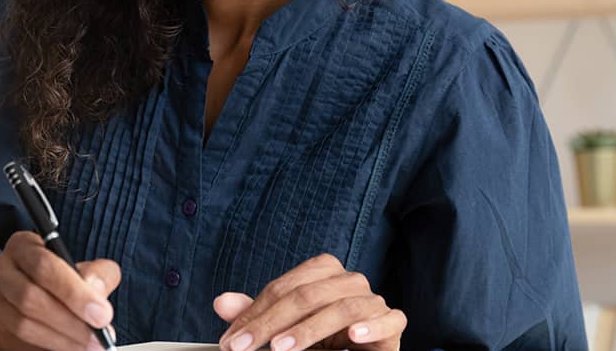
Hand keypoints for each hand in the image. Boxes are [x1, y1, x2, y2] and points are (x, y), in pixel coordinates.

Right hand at [0, 231, 119, 350]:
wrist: (22, 296)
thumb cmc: (57, 279)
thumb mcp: (82, 267)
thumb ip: (97, 274)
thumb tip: (96, 289)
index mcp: (23, 247)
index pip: (44, 266)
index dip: (74, 292)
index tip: (102, 313)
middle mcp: (1, 271)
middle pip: (30, 297)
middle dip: (70, 321)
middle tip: (99, 336)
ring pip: (23, 325)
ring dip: (61, 340)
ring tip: (88, 346)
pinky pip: (19, 343)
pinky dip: (48, 348)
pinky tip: (70, 348)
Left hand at [214, 254, 404, 350]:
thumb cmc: (322, 338)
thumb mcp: (286, 328)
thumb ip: (258, 315)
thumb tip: (221, 303)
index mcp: (322, 271)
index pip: (283, 288)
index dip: (254, 314)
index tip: (232, 341)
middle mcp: (349, 280)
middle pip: (307, 294)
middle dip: (272, 323)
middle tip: (248, 348)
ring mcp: (373, 300)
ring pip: (342, 307)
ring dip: (309, 329)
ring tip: (283, 349)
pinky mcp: (393, 323)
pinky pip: (388, 319)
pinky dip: (370, 326)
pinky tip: (353, 337)